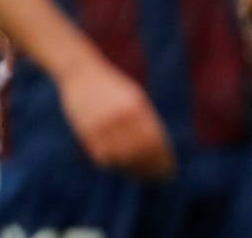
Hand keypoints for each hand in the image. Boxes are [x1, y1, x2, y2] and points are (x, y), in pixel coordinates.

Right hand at [58, 58, 174, 178]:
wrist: (82, 73)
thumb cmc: (113, 86)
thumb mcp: (134, 97)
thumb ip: (145, 119)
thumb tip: (157, 146)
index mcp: (136, 107)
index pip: (154, 141)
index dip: (163, 158)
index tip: (169, 170)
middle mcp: (120, 117)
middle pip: (139, 152)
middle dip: (151, 168)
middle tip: (159, 177)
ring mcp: (102, 125)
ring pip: (120, 157)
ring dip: (133, 169)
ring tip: (142, 175)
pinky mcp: (86, 131)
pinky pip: (103, 155)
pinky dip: (114, 164)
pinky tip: (122, 166)